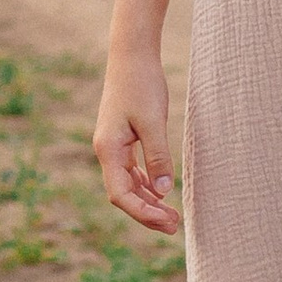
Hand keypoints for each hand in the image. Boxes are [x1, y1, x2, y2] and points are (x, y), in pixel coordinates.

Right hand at [93, 55, 179, 236]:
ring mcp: (113, 146)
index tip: (168, 222)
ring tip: (172, 216)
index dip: (142, 213)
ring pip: (128, 184)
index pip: (120, 194)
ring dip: (148, 201)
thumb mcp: (153, 122)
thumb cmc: (141, 84)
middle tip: (175, 226)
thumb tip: (164, 193)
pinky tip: (161, 192)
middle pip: (123, 194)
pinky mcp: (122, 139)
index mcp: (108, 149)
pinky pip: (132, 171)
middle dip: (147, 213)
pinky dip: (146, 185)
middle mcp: (107, 151)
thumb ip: (158, 157)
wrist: (132, 56)